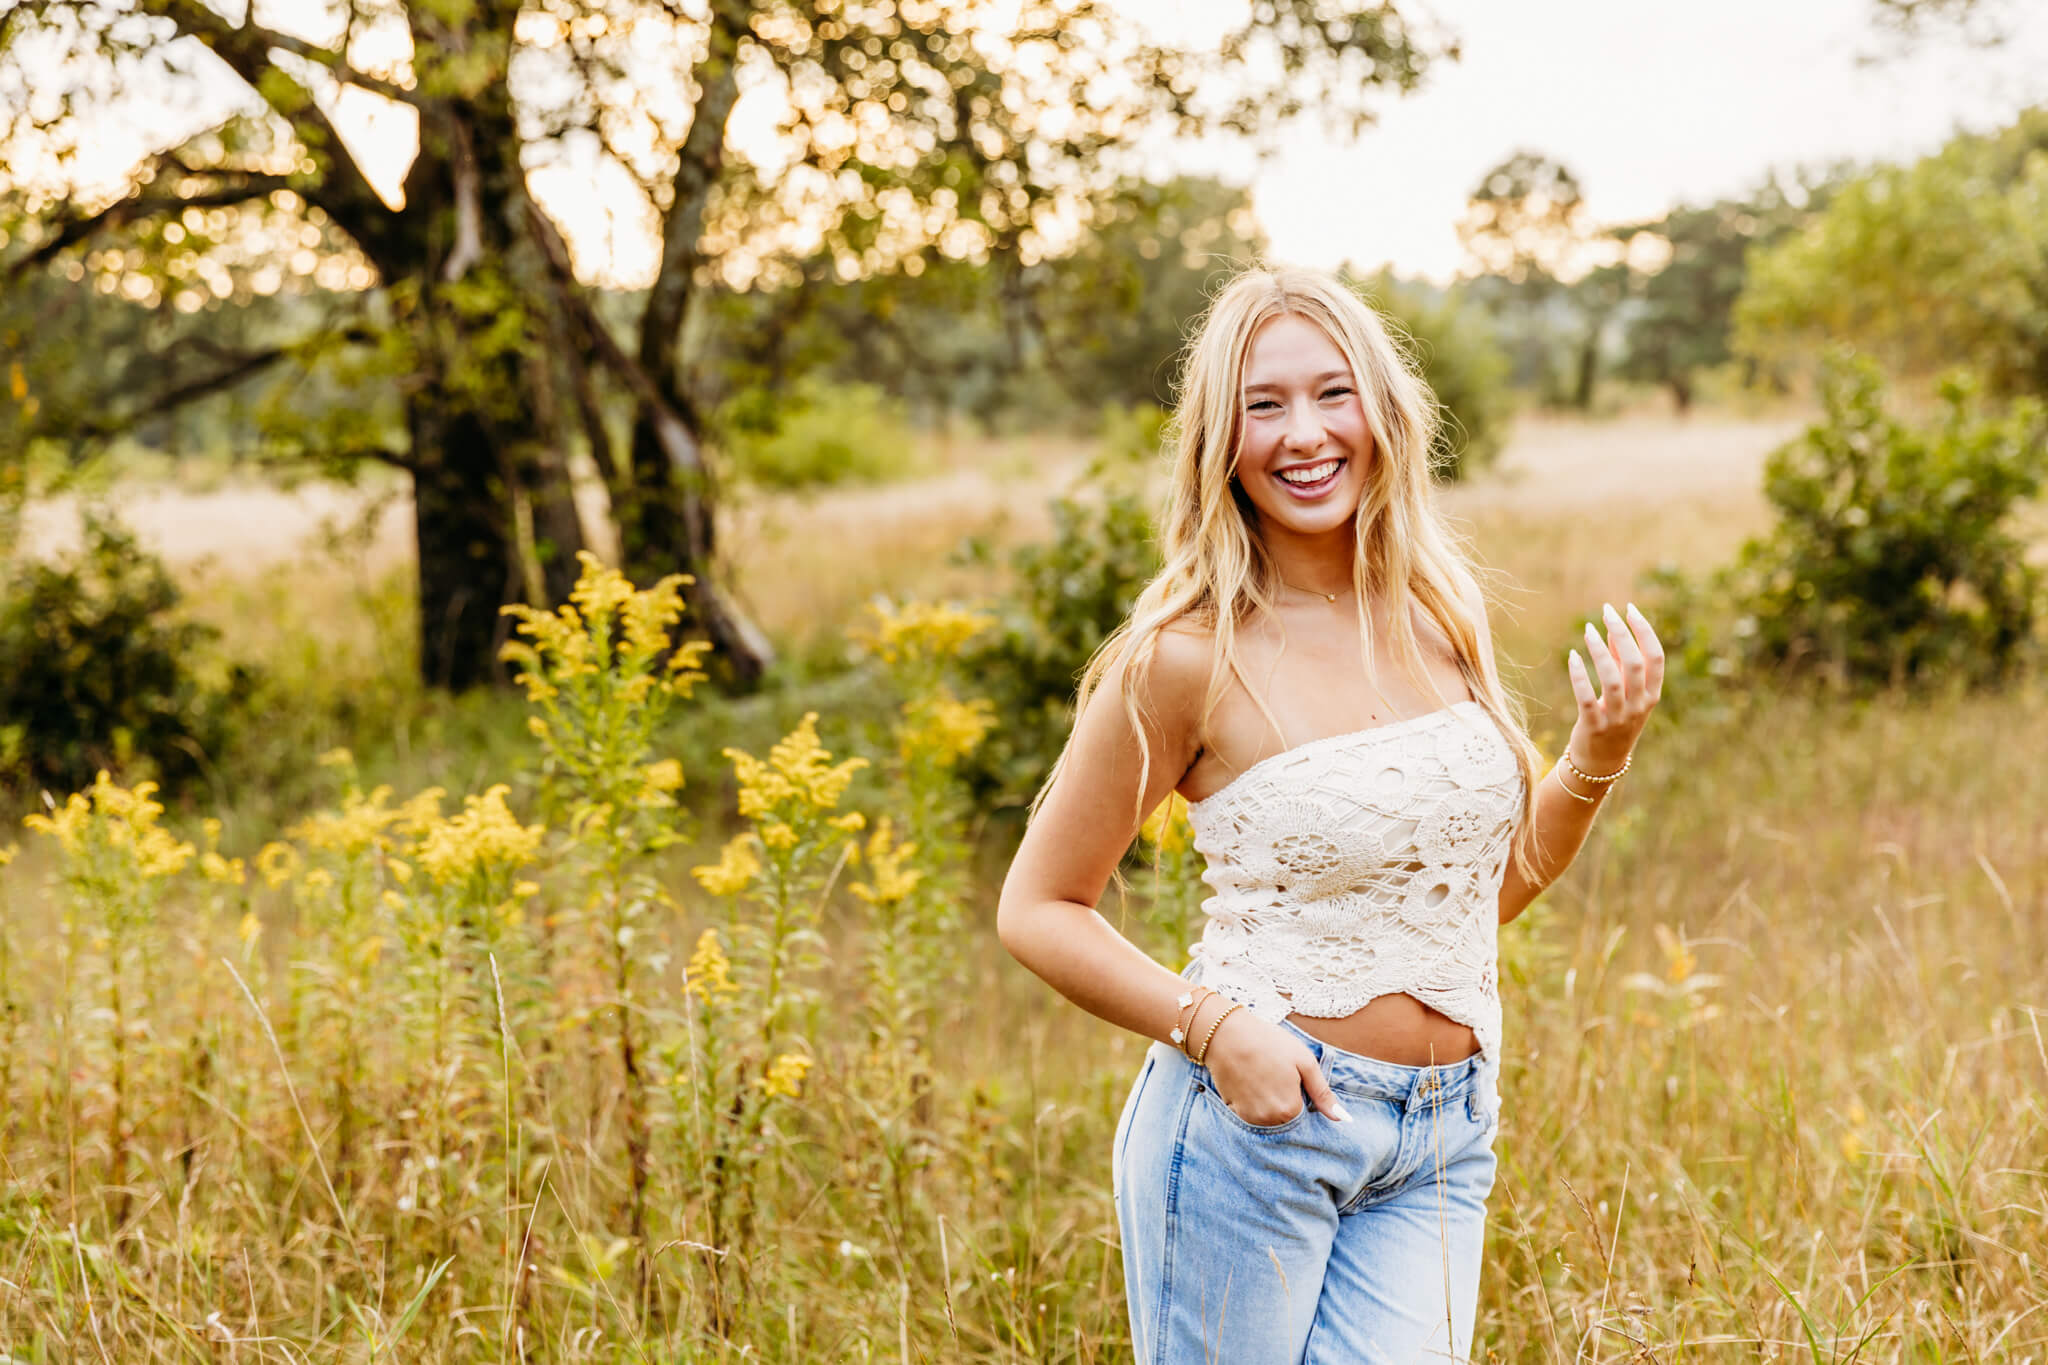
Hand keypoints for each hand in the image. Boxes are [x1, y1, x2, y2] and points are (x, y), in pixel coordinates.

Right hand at [1199, 1007, 1350, 1125]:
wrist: (1225, 1034)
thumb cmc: (1268, 1043)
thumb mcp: (1304, 1062)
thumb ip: (1323, 1093)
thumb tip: (1343, 1118)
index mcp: (1290, 1109)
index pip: (1306, 1116)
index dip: (1302, 1096)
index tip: (1293, 1079)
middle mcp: (1269, 1120)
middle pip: (1287, 1119)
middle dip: (1287, 1102)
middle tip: (1277, 1076)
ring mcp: (1249, 1118)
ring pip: (1270, 1119)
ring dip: (1270, 1104)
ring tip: (1263, 1077)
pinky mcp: (1234, 1112)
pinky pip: (1252, 1115)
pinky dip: (1254, 1103)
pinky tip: (1251, 1082)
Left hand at [1567, 600, 1665, 770]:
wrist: (1601, 761)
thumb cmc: (1615, 718)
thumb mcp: (1624, 691)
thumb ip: (1620, 662)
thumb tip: (1611, 628)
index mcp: (1651, 694)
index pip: (1655, 658)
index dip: (1644, 631)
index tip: (1630, 609)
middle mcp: (1639, 706)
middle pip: (1636, 664)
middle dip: (1622, 633)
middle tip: (1607, 611)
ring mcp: (1618, 718)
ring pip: (1613, 680)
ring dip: (1600, 651)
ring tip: (1588, 629)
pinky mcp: (1595, 726)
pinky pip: (1587, 699)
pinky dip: (1579, 676)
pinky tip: (1572, 656)